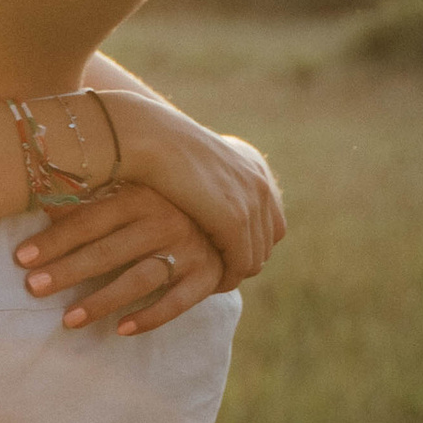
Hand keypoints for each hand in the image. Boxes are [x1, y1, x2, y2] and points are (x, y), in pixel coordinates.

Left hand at [16, 183, 231, 333]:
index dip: (56, 239)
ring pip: (140, 279)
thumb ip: (89, 197)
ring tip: (68, 320)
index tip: (22, 258)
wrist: (227, 207)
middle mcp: (166, 220)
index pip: (91, 219)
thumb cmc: (161, 200)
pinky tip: (121, 330)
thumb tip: (35, 196)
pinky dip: (150, 317)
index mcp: (142, 195)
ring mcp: (190, 249)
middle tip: (33, 289)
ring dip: (102, 301)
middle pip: (110, 250)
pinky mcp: (208, 275)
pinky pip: (178, 302)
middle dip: (68, 271)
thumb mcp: (131, 190)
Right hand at [101, 100, 284, 285]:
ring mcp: (250, 202)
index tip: (231, 255)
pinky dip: (229, 277)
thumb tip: (204, 196)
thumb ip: (209, 182)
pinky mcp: (234, 219)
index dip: (255, 242)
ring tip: (215, 283)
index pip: (273, 221)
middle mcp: (260, 186)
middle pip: (269, 241)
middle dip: (247, 260)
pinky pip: (240, 261)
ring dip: (237, 272)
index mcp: (254, 169)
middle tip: (223, 274)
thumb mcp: (196, 164)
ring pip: (255, 256)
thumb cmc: (158, 148)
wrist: (150, 138)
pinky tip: (212, 284)